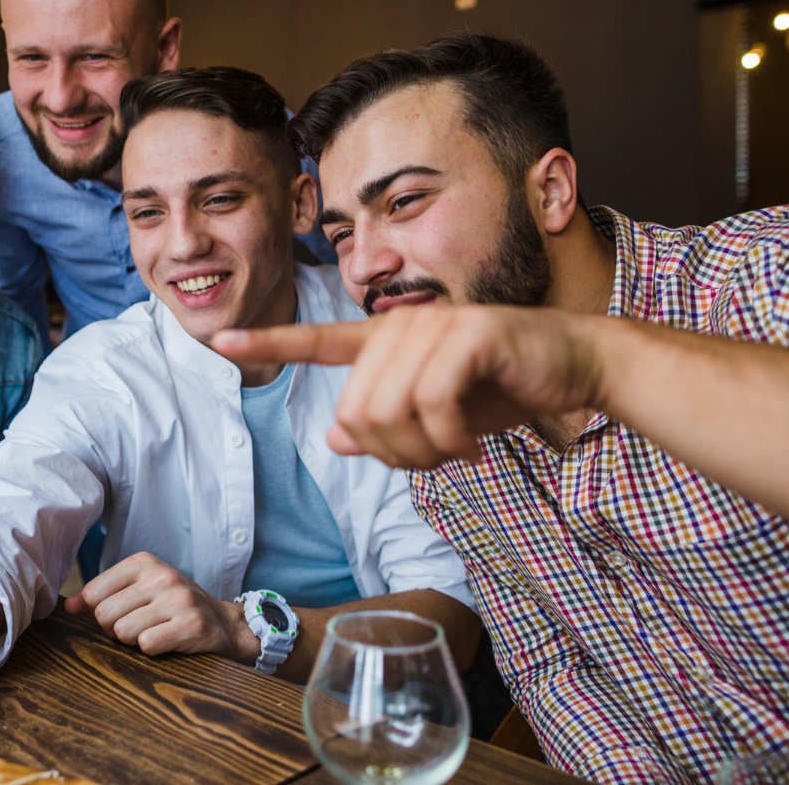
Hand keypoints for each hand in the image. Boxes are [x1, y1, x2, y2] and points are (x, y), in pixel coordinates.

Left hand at [64, 552, 258, 662]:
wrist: (226, 625)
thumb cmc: (174, 607)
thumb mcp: (141, 590)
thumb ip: (102, 595)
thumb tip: (70, 607)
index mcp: (144, 562)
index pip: (94, 593)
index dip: (101, 613)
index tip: (122, 614)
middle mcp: (161, 576)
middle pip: (104, 615)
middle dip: (115, 630)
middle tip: (139, 628)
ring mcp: (179, 600)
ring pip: (123, 632)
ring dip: (134, 642)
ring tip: (154, 634)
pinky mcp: (192, 625)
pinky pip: (147, 645)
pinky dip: (153, 651)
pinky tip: (168, 643)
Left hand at [213, 304, 604, 469]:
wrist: (573, 366)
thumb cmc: (501, 391)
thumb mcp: (437, 420)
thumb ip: (386, 426)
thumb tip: (339, 440)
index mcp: (387, 343)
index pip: (315, 340)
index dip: (267, 342)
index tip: (216, 340)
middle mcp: (402, 327)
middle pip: (355, 411)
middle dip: (390, 454)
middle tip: (432, 462)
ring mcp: (435, 326)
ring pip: (388, 411)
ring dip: (421, 452)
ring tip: (454, 453)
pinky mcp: (469, 334)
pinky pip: (430, 405)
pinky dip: (449, 440)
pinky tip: (472, 446)